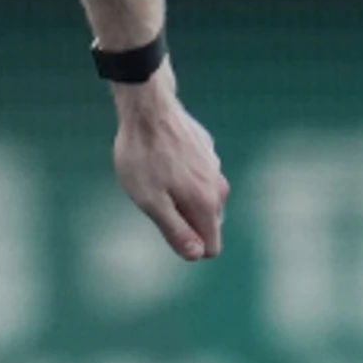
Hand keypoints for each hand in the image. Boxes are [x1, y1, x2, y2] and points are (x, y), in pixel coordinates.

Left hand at [111, 76, 227, 261]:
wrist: (149, 108)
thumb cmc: (143, 156)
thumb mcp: (151, 202)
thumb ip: (176, 231)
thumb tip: (197, 254)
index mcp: (207, 204)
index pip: (211, 246)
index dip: (188, 246)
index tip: (165, 226)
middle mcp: (219, 187)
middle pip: (208, 223)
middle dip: (184, 220)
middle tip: (156, 198)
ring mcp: (215, 166)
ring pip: (204, 198)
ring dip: (183, 196)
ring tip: (156, 176)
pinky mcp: (208, 151)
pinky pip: (199, 176)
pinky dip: (184, 175)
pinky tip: (163, 158)